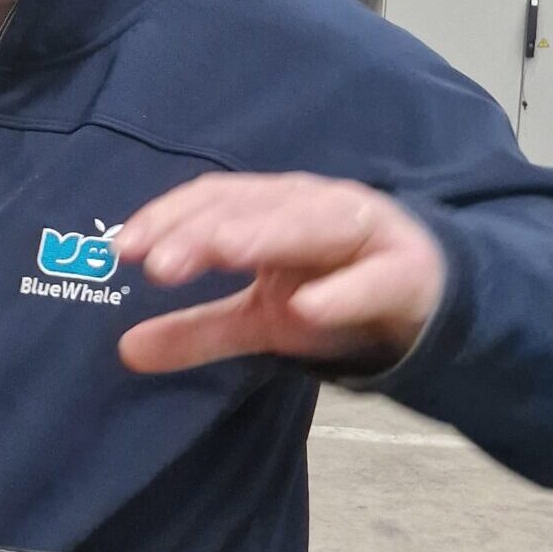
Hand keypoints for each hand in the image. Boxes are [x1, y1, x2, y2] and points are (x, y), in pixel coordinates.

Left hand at [112, 173, 444, 373]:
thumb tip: (125, 351)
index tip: (122, 249)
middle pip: (252, 210)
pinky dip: (343, 290)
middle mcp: (313, 207)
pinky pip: (376, 278)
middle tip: (156, 262)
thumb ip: (196, 331)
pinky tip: (307, 308)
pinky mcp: (407, 272)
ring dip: (267, 235)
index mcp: (272, 208)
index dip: (166, 219)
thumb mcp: (259, 318)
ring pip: (313, 225)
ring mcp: (364, 233)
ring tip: (223, 252)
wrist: (430, 301)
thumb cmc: (335, 291)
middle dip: (203, 231)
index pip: (213, 200)